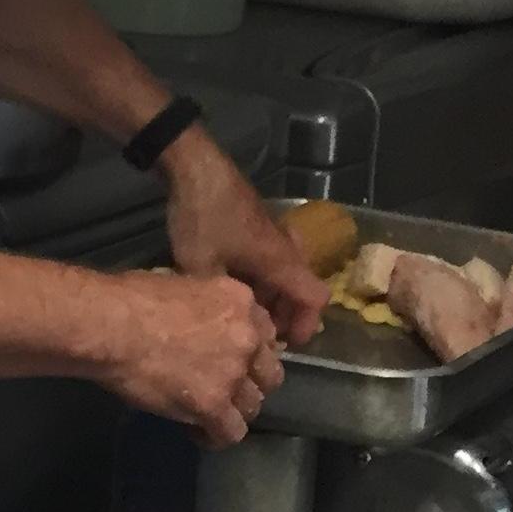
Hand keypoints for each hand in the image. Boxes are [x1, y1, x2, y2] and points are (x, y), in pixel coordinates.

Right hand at [101, 270, 284, 448]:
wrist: (109, 326)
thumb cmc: (128, 298)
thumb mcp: (180, 284)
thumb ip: (203, 305)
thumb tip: (194, 317)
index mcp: (240, 302)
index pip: (265, 335)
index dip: (248, 352)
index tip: (227, 358)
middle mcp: (247, 337)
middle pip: (268, 373)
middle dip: (247, 383)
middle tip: (219, 387)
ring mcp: (233, 373)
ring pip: (253, 405)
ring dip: (232, 410)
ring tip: (205, 414)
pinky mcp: (213, 404)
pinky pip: (231, 432)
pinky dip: (215, 436)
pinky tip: (197, 431)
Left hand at [160, 133, 327, 346]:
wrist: (196, 167)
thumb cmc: (202, 218)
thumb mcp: (199, 265)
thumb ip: (214, 296)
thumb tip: (218, 321)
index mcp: (281, 261)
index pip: (315, 299)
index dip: (307, 326)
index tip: (287, 344)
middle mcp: (286, 249)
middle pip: (300, 289)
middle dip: (286, 315)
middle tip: (260, 335)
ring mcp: (272, 235)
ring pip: (283, 275)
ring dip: (270, 298)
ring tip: (243, 316)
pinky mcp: (256, 227)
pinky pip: (268, 261)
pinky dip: (259, 280)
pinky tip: (230, 287)